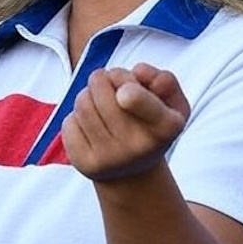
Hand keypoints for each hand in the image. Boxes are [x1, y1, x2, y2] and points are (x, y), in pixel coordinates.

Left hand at [62, 63, 189, 181]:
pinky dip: (77, 117)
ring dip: (88, 95)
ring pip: (82, 105)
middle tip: (110, 84)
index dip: (123, 83)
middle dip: (102, 78)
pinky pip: (69, 124)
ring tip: (100, 102)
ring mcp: (110, 158)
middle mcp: (138, 146)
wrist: (135, 173)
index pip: (133, 98)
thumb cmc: (153, 125)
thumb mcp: (173, 102)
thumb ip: (164, 79)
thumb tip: (138, 70)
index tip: (122, 89)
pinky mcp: (86, 164)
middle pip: (100, 89)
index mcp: (165, 127)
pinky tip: (92, 125)